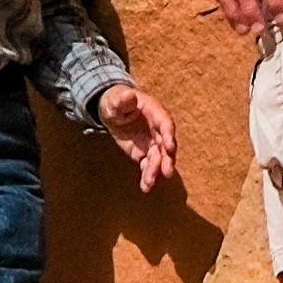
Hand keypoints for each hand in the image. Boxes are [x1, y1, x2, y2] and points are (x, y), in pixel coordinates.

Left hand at [98, 83, 185, 199]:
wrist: (113, 111)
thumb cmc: (117, 101)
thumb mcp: (117, 99)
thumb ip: (123, 99)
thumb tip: (128, 95)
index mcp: (155, 112)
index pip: (165, 124)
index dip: (168, 135)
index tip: (169, 147)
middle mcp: (158, 129)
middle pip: (165, 145)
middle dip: (166, 159)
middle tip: (167, 172)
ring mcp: (152, 142)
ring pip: (158, 159)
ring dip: (155, 171)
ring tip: (149, 183)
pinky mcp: (144, 153)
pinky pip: (148, 166)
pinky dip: (147, 176)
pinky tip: (145, 187)